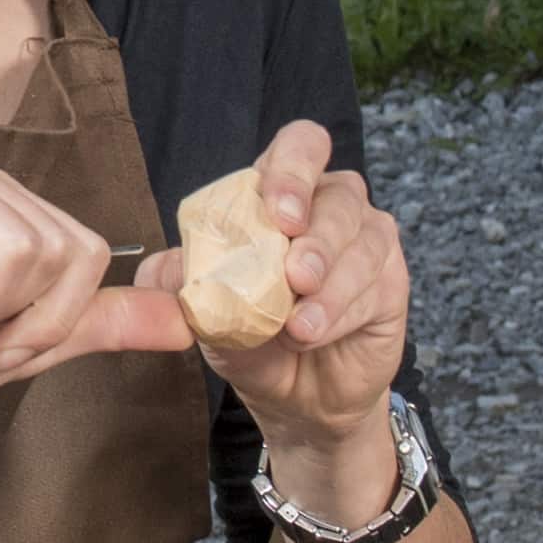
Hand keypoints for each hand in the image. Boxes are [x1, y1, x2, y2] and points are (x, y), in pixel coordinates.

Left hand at [198, 124, 419, 470]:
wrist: (292, 395)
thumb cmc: (250, 333)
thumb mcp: (205, 307)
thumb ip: (180, 281)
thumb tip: (151, 273)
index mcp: (284, 191)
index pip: (301, 147)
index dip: (293, 169)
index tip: (278, 214)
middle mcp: (332, 205)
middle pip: (340, 194)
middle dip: (316, 237)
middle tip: (294, 274)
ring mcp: (367, 241)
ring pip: (361, 244)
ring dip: (327, 287)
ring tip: (296, 327)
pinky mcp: (391, 283)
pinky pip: (374, 287)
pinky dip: (338, 314)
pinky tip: (311, 335)